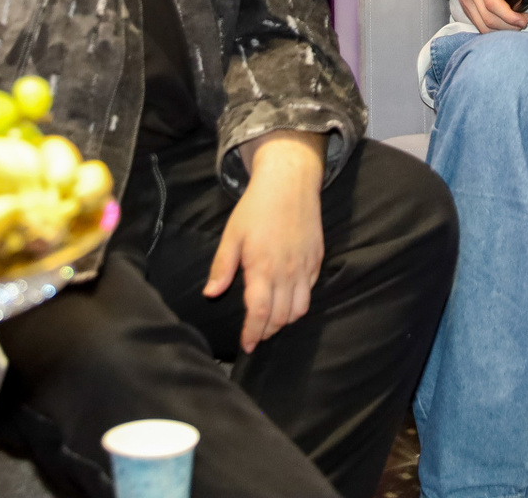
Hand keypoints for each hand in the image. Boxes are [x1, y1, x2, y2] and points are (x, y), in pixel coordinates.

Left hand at [205, 130, 325, 353]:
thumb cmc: (256, 207)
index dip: (252, 334)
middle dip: (266, 331)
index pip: (259, 314)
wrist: (289, 183)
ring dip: (285, 321)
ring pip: (299, 310)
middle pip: (280, 318)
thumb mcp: (232, 234)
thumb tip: (210, 294)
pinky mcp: (316, 260)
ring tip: (271, 320)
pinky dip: (299, 303)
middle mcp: (286, 273)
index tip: (247, 344)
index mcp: (262, 268)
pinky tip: (288, 299)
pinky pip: (310, 292)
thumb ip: (222, 267)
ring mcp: (304, 267)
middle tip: (256, 333)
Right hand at [445, 0, 527, 32]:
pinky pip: (477, 23)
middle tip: (525, 22)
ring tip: (516, 25)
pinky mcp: (464, 3)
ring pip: (482, 25)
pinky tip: (503, 25)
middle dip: (509, 26)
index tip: (524, 18)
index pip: (492, 3)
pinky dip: (491, 29)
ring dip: (501, 30)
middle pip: (489, 19)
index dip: (509, 16)